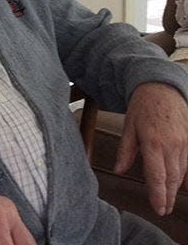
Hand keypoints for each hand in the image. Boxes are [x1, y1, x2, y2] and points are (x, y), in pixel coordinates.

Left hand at [114, 82, 187, 214]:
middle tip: (163, 210)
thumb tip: (118, 170)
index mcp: (153, 142)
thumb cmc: (143, 106)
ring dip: (176, 188)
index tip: (158, 208)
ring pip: (181, 172)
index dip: (158, 194)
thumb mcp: (128, 126)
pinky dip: (186, 176)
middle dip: (167, 196)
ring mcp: (183, 143)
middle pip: (171, 178)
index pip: (157, 175)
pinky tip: (183, 186)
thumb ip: (125, 150)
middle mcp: (171, 145)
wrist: (161, 88)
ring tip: (169, 201)